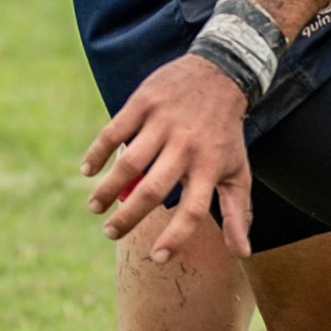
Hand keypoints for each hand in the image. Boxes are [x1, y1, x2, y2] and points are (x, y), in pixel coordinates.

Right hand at [81, 53, 254, 259]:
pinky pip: (114, 131)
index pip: (193, 209)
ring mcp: (164, 122)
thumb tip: (242, 253)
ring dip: (108, 189)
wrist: (220, 73)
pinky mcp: (144, 102)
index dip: (175, 236)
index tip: (157, 257)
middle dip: (128, 217)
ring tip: (95, 208)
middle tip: (110, 234)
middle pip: (153, 189)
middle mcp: (186, 146)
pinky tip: (88, 171)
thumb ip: (238, 213)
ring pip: (129, 162)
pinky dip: (98, 152)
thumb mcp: (238, 171)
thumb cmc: (226, 134)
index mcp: (209, 166)